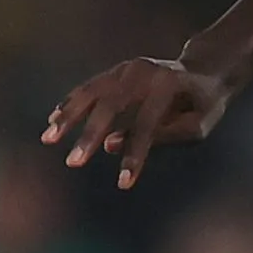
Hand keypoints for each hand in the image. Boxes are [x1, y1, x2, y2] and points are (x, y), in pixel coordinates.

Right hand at [44, 55, 242, 187]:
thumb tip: (111, 145)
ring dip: (69, 116)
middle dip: (90, 136)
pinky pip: (90, 87)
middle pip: (112, 105)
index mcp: (169, 87)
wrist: (204, 70)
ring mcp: (129, 68)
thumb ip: (161, 135)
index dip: (135, 155)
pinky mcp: (118, 70)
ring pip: (92, 92)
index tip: (123, 184)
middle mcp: (144, 73)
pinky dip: (71, 103)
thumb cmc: (203, 106)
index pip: (148, 125)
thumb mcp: (197, 125)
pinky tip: (53, 120)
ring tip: (48, 138)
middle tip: (73, 163)